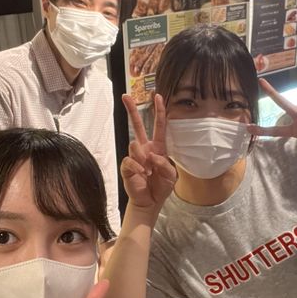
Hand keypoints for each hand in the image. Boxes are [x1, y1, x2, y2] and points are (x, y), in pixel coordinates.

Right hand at [120, 94, 176, 209]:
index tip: (158, 97)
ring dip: (143, 159)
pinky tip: (142, 174)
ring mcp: (135, 156)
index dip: (159, 111)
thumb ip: (164, 164)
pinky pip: (129, 160)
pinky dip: (137, 168)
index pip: (159, 126)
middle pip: (137, 125)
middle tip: (125, 96)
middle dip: (131, 110)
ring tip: (148, 172)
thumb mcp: (171, 176)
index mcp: (158, 148)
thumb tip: (151, 155)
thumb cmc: (161, 187)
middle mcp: (145, 149)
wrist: (149, 202)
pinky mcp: (127, 166)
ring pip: (135, 145)